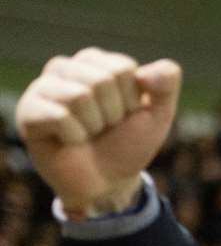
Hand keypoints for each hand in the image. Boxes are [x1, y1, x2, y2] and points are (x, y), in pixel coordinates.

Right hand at [16, 48, 180, 216]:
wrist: (108, 183)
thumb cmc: (127, 145)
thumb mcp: (157, 116)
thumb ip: (166, 85)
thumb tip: (148, 72)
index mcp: (95, 63)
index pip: (123, 68)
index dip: (132, 100)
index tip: (125, 115)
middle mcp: (66, 68)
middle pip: (101, 79)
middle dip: (114, 113)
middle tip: (105, 127)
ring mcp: (44, 88)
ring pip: (80, 95)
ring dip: (94, 125)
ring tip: (87, 133)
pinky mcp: (29, 111)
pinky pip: (60, 116)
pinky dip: (75, 136)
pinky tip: (70, 141)